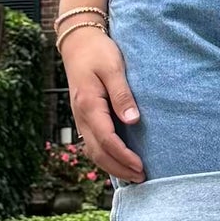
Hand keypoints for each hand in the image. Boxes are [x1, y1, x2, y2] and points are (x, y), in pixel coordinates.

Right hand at [63, 26, 145, 183]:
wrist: (78, 42)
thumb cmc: (98, 51)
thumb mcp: (113, 68)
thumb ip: (122, 95)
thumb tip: (133, 120)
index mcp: (89, 105)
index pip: (106, 140)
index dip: (123, 157)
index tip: (141, 166)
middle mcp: (81, 116)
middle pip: (97, 152)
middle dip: (118, 168)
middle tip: (140, 178)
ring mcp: (80, 118)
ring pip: (92, 151)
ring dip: (111, 166)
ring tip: (132, 175)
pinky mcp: (83, 117)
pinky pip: (92, 143)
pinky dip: (104, 156)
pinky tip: (118, 160)